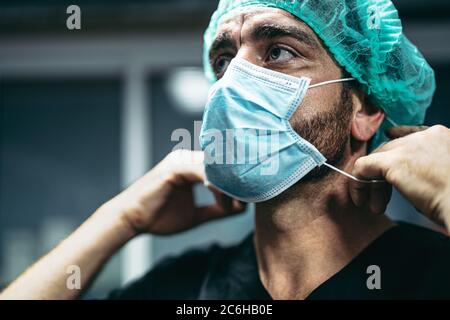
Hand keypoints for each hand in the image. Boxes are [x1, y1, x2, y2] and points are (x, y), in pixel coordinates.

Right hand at [104, 149, 245, 235]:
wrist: (131, 221)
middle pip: (222, 164)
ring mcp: (180, 161)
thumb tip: (241, 209)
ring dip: (229, 185)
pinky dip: (215, 184)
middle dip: (238, 182)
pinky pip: (201, 172)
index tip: (251, 198)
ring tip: (239, 202)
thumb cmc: (159, 217)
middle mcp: (187, 159)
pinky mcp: (173, 168)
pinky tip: (223, 197)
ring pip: (215, 167)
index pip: (223, 168)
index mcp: (193, 167)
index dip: (238, 183)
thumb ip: (217, 210)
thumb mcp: (196, 215)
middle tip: (251, 198)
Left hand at [350, 125, 449, 228]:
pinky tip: (361, 199)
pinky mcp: (393, 161)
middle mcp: (427, 136)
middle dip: (385, 174)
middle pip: (393, 149)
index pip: (415, 132)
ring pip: (379, 159)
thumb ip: (434, 171)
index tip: (389, 138)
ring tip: (376, 206)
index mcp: (445, 137)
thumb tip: (416, 185)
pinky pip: (364, 168)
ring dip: (374, 184)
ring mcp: (409, 146)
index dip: (399, 136)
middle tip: (382, 199)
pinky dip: (359, 184)